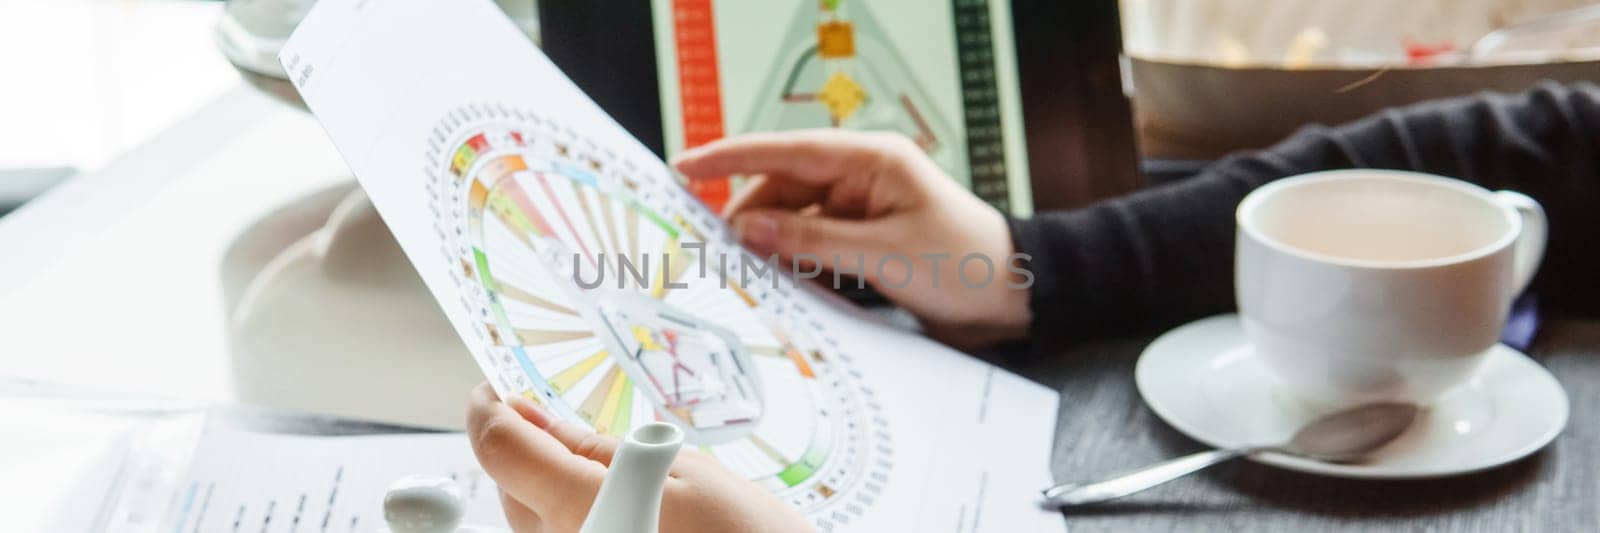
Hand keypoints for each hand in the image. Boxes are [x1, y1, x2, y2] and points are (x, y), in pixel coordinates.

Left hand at [466, 383, 812, 532]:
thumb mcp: (685, 471)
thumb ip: (599, 446)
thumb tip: (535, 417)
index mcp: (582, 511)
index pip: (498, 447)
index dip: (489, 408)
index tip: (496, 387)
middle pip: (509, 488)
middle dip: (524, 448)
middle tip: (561, 420)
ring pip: (532, 520)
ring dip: (549, 488)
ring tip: (611, 471)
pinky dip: (574, 516)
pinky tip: (621, 505)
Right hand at [673, 130, 1030, 348]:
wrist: (1014, 298)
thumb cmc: (965, 265)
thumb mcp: (885, 254)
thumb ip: (813, 241)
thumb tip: (750, 229)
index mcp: (873, 160)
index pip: (788, 151)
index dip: (732, 157)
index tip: (686, 166)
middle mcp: (863, 176)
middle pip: (784, 188)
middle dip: (748, 217)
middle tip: (708, 248)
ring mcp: (863, 207)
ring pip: (794, 220)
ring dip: (771, 246)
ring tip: (741, 273)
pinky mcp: (865, 237)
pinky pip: (813, 243)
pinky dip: (794, 262)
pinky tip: (777, 282)